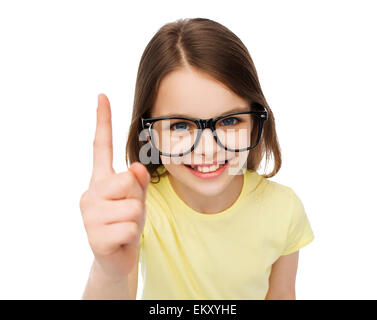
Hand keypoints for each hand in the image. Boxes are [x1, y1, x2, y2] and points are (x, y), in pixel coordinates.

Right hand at [79, 93, 149, 279]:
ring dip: (136, 219)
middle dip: (136, 198)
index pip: (101, 146)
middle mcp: (90, 192)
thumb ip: (138, 182)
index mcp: (100, 180)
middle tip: (128, 213)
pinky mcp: (95, 236)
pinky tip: (120, 239)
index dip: (103, 121)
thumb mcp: (137, 198)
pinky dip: (132, 235)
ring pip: (132, 206)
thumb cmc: (127, 223)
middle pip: (127, 180)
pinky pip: (130, 227)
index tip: (102, 96)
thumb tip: (135, 167)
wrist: (118, 258)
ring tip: (124, 226)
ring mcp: (89, 214)